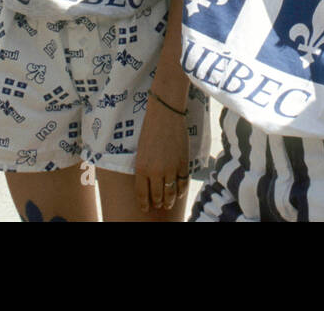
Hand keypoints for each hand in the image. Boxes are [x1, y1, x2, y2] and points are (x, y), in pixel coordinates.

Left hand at [133, 92, 190, 213]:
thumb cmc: (150, 129)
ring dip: (169, 201)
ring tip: (168, 204)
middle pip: (156, 195)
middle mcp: (155, 171)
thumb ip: (144, 168)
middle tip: (158, 206)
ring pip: (170, 192)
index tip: (145, 208)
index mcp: (141, 168)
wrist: (165, 115)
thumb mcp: (141, 151)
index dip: (144, 203)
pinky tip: (179, 194)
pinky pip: (182, 183)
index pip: (141, 193)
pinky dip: (181, 191)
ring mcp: (170, 168)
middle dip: (157, 203)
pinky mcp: (183, 163)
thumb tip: (148, 183)